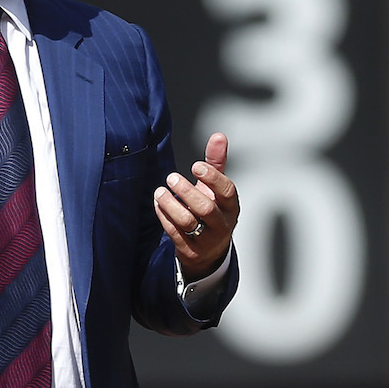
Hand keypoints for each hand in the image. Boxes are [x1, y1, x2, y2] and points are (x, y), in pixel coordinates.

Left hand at [153, 132, 239, 280]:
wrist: (209, 251)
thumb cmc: (212, 213)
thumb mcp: (216, 189)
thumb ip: (216, 163)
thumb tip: (218, 136)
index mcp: (231, 207)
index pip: (227, 191)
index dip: (212, 178)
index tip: (196, 166)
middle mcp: (222, 224)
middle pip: (206, 208)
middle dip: (187, 191)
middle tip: (171, 177)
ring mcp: (206, 240)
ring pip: (188, 222)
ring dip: (171, 205)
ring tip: (160, 191)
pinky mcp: (190, 250)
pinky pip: (175, 233)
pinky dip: (164, 217)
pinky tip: (158, 204)